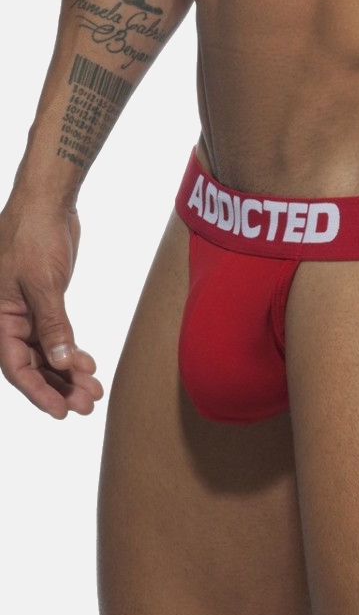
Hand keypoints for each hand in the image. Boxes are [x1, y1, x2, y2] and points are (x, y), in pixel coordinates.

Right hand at [0, 199, 102, 418]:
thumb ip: (53, 324)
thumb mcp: (44, 282)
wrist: (47, 202)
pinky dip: (71, 352)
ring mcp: (27, 311)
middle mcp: (8, 319)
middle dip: (59, 386)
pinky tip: (88, 365)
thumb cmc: (34, 235)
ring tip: (93, 391)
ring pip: (46, 353)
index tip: (61, 412)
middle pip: (33, 365)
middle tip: (87, 404)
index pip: (16, 367)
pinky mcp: (46, 302)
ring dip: (68, 373)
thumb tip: (60, 362)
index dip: (38, 392)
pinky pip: (56, 336)